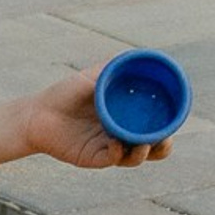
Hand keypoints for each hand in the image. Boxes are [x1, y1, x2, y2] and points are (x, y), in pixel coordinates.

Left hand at [24, 67, 172, 171]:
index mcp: (126, 119)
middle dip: (163, 147)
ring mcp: (107, 148)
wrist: (37, 112)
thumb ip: (118, 66)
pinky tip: (117, 143)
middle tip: (164, 139)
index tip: (176, 119)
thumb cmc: (66, 93)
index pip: (155, 127)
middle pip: (151, 149)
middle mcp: (120, 135)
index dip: (169, 127)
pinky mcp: (91, 158)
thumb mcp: (95, 75)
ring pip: (134, 158)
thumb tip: (144, 55)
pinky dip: (117, 153)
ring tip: (144, 144)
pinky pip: (110, 160)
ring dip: (143, 153)